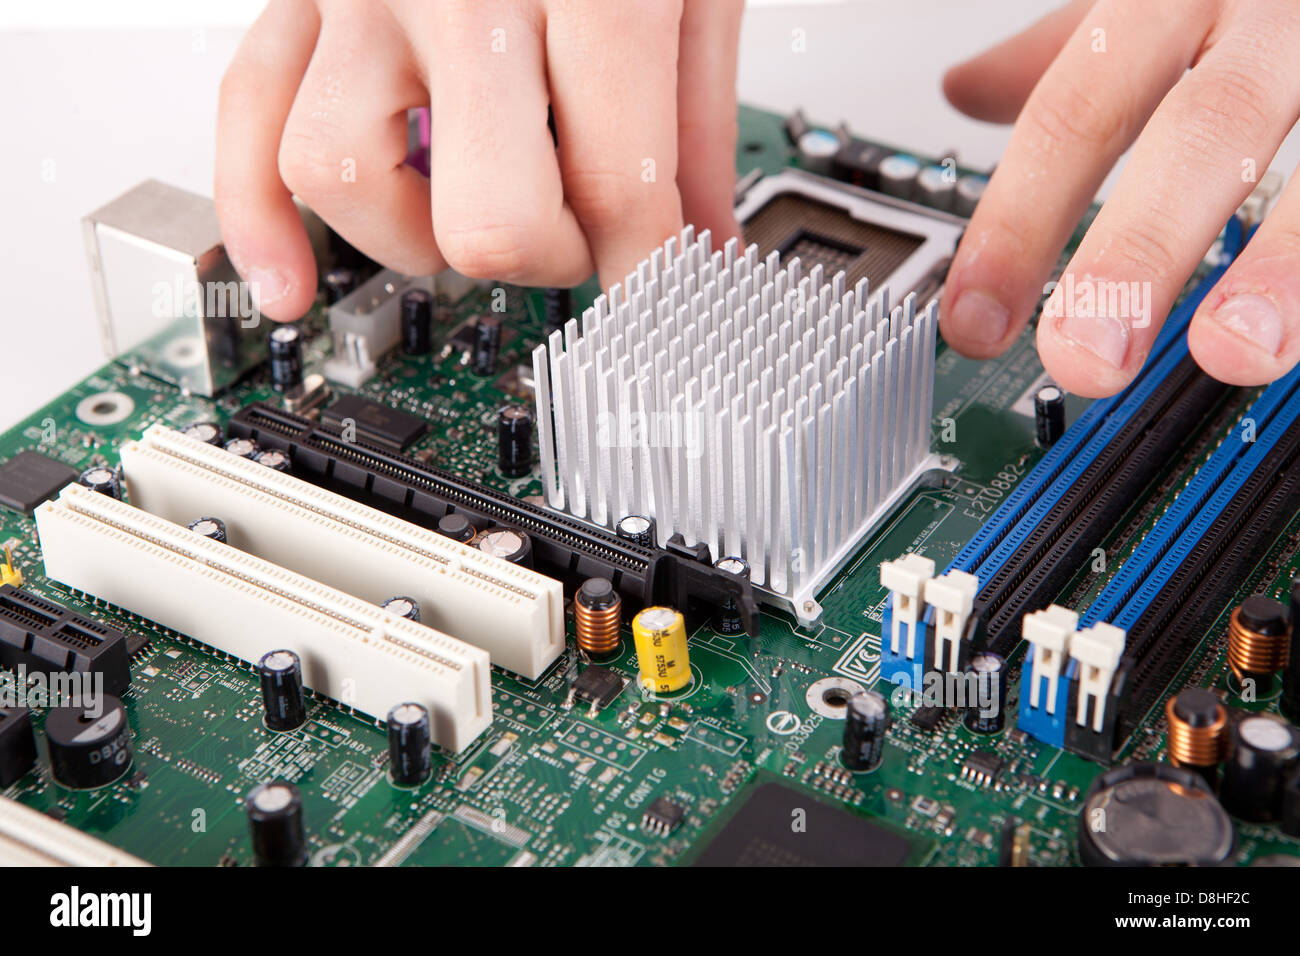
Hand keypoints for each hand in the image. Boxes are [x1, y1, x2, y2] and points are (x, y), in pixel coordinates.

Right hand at [215, 0, 743, 320]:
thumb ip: (695, 115)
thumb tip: (701, 239)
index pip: (619, 189)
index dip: (648, 271)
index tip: (658, 297)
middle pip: (489, 216)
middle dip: (545, 259)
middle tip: (574, 240)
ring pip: (343, 177)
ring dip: (416, 239)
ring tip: (464, 215)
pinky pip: (244, 110)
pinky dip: (252, 217)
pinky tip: (291, 282)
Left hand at [940, 0, 1299, 396]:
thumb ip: (1068, 47)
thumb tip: (965, 91)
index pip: (1078, 110)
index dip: (1018, 222)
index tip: (974, 320)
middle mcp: (1275, 10)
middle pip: (1204, 129)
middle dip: (1137, 252)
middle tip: (1084, 355)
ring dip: (1281, 269)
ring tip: (1230, 350)